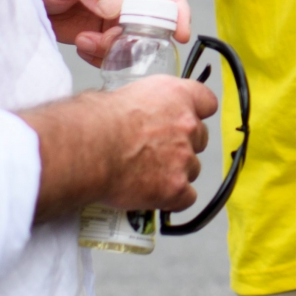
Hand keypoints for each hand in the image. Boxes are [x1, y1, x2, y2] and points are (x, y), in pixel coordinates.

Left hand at [25, 0, 191, 67]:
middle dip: (137, 36)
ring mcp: (119, 10)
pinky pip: (120, 51)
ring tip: (85, 40)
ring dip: (114, 47)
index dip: (175, 8)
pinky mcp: (108, 31)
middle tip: (112, 41)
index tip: (179, 33)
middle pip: (154, 17)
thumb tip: (117, 5)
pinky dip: (104, 55)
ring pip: (137, 39)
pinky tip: (82, 43)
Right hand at [25, 75, 217, 220]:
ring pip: (192, 169)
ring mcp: (184, 157)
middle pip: (200, 138)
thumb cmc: (95, 122)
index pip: (206, 101)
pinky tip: (154, 195)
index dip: (196, 113)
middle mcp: (187, 124)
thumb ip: (146, 105)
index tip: (189, 119)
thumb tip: (139, 115)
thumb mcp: (124, 95)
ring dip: (175, 172)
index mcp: (176, 95)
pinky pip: (186, 198)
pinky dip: (173, 199)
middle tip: (158, 152)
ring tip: (147, 175)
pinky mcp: (176, 187)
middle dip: (183, 145)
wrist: (88, 148)